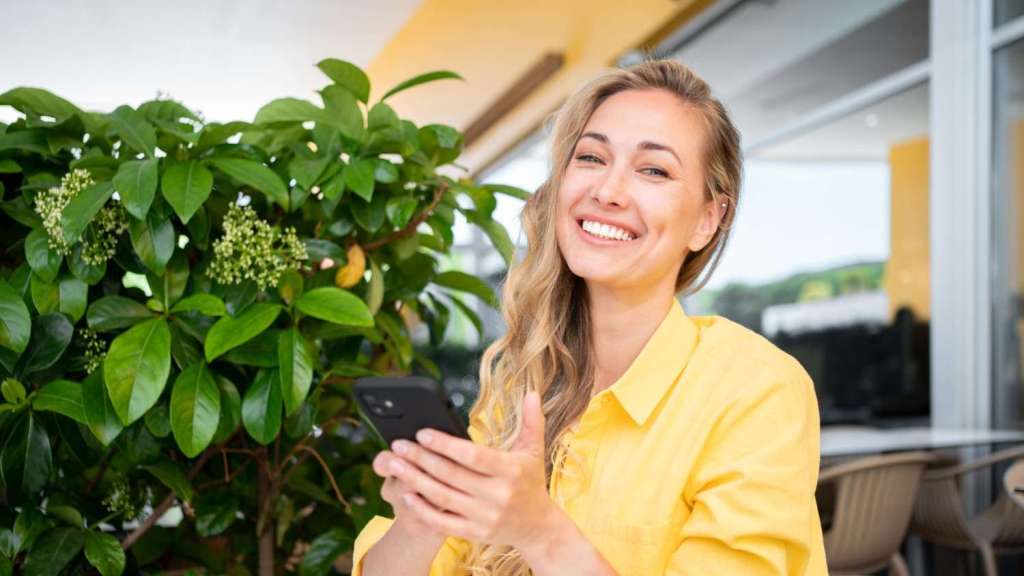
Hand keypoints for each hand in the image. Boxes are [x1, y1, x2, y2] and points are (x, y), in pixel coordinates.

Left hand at [384, 390, 557, 549]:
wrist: (536, 527)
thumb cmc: (530, 481)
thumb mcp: (534, 451)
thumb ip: (532, 422)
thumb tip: (532, 393)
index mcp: (510, 470)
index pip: (472, 456)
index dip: (445, 444)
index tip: (422, 433)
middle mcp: (497, 495)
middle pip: (451, 475)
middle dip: (421, 458)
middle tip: (398, 445)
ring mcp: (485, 517)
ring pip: (442, 497)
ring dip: (414, 480)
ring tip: (394, 464)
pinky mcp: (474, 533)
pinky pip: (442, 522)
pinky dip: (422, 509)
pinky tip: (405, 493)